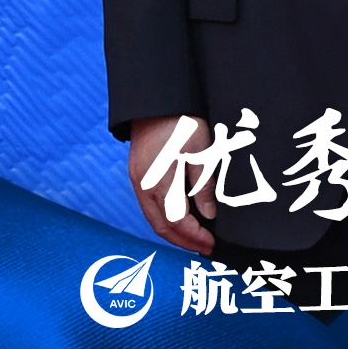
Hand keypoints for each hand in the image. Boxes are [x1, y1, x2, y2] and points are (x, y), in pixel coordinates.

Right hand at [128, 115, 216, 254]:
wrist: (156, 99)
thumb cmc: (181, 121)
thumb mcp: (201, 150)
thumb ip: (204, 185)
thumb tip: (209, 214)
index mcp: (161, 182)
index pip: (178, 222)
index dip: (195, 237)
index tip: (211, 244)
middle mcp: (145, 186)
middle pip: (161, 227)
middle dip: (183, 242)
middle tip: (204, 249)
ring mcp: (138, 180)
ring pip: (153, 218)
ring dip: (172, 232)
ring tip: (193, 238)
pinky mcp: (136, 173)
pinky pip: (148, 206)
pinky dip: (163, 218)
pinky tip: (177, 218)